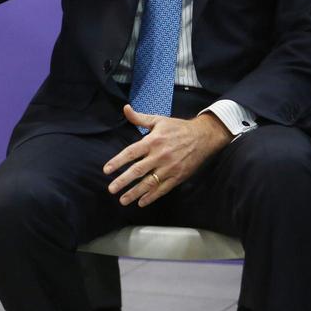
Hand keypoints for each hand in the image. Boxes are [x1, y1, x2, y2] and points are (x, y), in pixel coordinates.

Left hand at [103, 105, 231, 206]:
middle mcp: (160, 156)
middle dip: (123, 181)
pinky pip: (163, 189)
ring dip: (135, 193)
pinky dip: (152, 196)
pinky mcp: (178, 177)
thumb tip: (125, 108)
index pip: (131, 153)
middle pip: (138, 171)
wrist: (203, 137)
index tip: (106, 170)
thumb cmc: (178, 128)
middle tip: (111, 189)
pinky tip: (141, 202)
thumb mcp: (158, 120)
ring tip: (123, 200)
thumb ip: (140, 118)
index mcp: (153, 141)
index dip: (118, 161)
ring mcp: (169, 168)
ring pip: (149, 183)